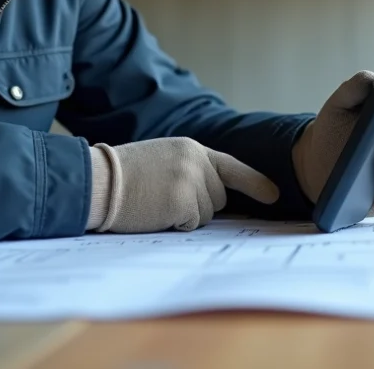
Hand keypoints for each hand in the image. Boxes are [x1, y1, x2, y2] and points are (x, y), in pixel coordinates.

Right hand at [87, 137, 279, 232]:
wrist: (99, 181)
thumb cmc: (123, 176)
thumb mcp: (162, 159)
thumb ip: (189, 168)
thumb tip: (213, 196)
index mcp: (191, 148)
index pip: (230, 166)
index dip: (254, 182)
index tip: (273, 194)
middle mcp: (197, 161)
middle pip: (219, 198)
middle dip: (198, 205)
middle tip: (163, 197)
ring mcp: (192, 181)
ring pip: (207, 215)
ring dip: (184, 216)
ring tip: (155, 202)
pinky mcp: (185, 202)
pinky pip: (192, 225)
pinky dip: (175, 225)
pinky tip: (155, 212)